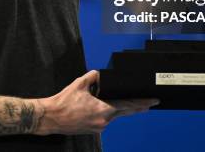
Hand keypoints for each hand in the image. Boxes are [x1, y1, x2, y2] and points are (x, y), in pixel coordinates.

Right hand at [35, 70, 158, 134]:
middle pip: (124, 113)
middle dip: (137, 108)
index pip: (128, 106)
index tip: (153, 101)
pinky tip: (93, 107)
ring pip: (112, 115)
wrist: (51, 118)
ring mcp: (99, 127)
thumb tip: (100, 74)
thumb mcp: (80, 84)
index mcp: (103, 109)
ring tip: (100, 100)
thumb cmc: (64, 102)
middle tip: (149, 104)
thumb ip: (93, 76)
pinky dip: (103, 112)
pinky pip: (103, 119)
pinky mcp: (93, 130)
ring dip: (112, 108)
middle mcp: (104, 121)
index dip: (142, 103)